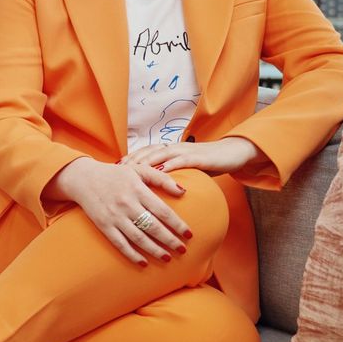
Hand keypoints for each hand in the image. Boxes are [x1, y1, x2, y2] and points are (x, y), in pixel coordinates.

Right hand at [47, 157, 191, 264]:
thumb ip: (162, 178)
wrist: (84, 178)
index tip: (189, 234)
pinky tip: (144, 262)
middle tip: (182, 250)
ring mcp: (115, 217)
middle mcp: (127, 204)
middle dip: (170, 240)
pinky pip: (120, 244)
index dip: (177, 225)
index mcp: (137, 190)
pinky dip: (132, 255)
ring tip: (167, 258)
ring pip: (139, 238)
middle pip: (153, 227)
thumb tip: (183, 191)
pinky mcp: (104, 226)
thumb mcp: (138, 169)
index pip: (162, 211)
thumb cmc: (115, 174)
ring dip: (155, 250)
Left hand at [120, 136, 265, 175]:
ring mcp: (183, 151)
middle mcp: (172, 148)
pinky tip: (158, 173)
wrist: (231, 154)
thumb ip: (169, 177)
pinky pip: (179, 161)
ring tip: (129, 172)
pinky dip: (167, 167)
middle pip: (145, 153)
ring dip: (143, 163)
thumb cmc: (206, 164)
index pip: (142, 154)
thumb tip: (153, 193)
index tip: (111, 170)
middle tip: (115, 172)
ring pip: (158, 154)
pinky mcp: (196, 157)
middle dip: (129, 162)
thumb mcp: (184, 170)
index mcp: (168, 150)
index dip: (127, 161)